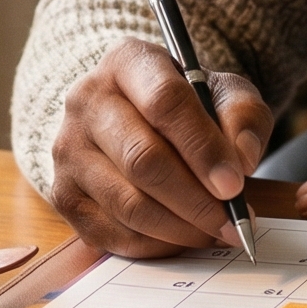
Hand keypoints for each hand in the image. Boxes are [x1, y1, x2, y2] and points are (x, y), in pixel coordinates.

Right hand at [49, 38, 271, 257]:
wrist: (139, 121)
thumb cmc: (186, 107)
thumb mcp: (224, 94)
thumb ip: (242, 117)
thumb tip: (242, 159)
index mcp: (127, 62)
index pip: (164, 103)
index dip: (203, 149)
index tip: (234, 185)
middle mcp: (87, 100)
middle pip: (142, 159)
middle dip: (195, 199)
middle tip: (232, 221)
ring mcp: (69, 149)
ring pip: (127, 203)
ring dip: (180, 228)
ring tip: (215, 231)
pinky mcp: (63, 194)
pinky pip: (112, 233)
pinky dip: (155, 245)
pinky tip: (183, 237)